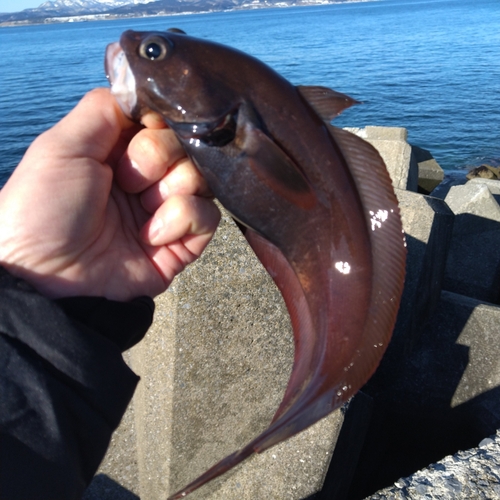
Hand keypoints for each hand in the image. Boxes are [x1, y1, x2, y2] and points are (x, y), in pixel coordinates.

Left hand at [0, 88, 219, 300]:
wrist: (46, 276)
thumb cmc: (43, 208)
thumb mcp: (63, 145)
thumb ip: (105, 109)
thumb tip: (144, 89)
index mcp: (121, 150)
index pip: (165, 119)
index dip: (160, 123)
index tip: (138, 135)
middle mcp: (148, 177)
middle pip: (190, 145)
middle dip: (160, 158)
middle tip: (129, 180)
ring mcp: (166, 210)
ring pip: (204, 179)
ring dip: (172, 190)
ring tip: (142, 209)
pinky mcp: (181, 243)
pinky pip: (209, 217)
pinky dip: (181, 220)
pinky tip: (151, 236)